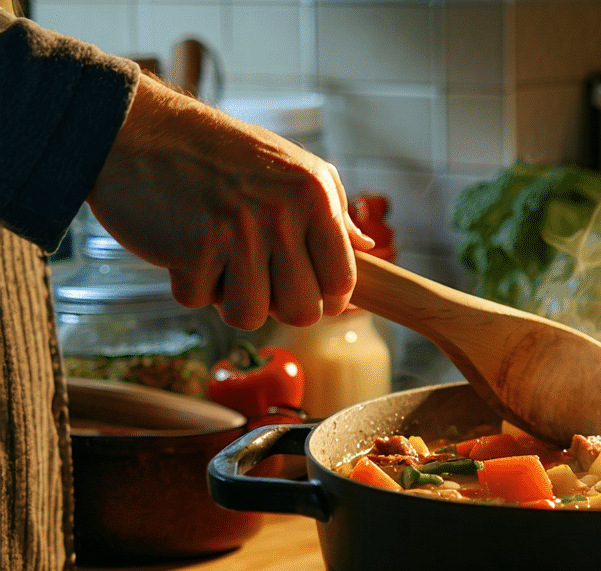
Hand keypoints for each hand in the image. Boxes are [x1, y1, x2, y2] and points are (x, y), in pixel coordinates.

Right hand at [86, 75, 376, 329]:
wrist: (139, 130)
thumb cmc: (218, 152)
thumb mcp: (293, 166)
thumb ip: (333, 210)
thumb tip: (367, 249)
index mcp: (314, 196)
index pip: (342, 280)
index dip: (327, 299)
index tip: (310, 293)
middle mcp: (282, 215)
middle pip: (302, 311)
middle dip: (279, 306)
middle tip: (259, 278)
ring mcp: (238, 234)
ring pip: (252, 317)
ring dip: (232, 300)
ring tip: (222, 263)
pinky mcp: (193, 250)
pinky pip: (200, 301)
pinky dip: (189, 284)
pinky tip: (185, 249)